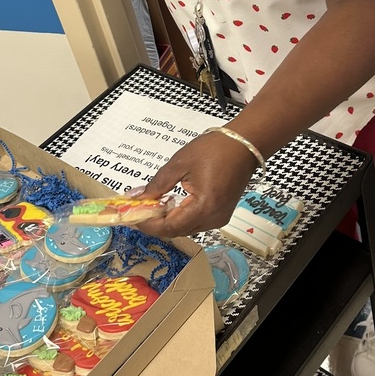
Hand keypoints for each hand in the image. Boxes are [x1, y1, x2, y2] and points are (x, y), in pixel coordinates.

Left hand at [134, 130, 255, 238]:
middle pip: (177, 231)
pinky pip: (196, 222)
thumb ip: (157, 184)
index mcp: (203, 207)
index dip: (148, 225)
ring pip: (186, 228)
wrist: (244, 144)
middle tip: (136, 211)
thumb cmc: (214, 149)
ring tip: (150, 206)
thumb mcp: (179, 164)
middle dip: (155, 224)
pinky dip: (180, 216)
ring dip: (167, 221)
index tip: (131, 217)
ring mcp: (219, 218)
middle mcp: (213, 219)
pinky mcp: (221, 214)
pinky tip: (169, 204)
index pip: (169, 227)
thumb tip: (138, 198)